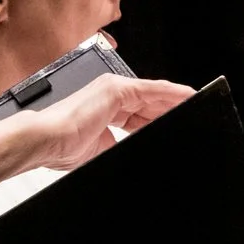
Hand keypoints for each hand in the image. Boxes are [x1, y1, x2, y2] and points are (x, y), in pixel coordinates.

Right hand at [26, 74, 192, 168]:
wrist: (45, 140)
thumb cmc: (62, 148)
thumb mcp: (102, 150)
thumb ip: (120, 147)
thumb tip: (139, 155)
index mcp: (105, 110)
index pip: (140, 115)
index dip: (159, 120)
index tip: (178, 127)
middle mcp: (110, 95)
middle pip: (150, 104)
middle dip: (171, 112)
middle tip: (196, 118)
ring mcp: (113, 89)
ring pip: (154, 95)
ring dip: (177, 102)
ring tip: (199, 107)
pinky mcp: (116, 88)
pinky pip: (152, 89)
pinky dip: (172, 93)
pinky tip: (189, 96)